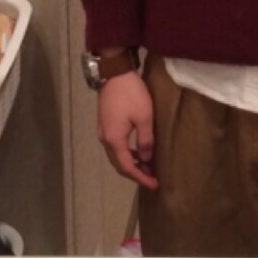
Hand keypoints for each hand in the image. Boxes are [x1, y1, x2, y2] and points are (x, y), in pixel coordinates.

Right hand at [96, 70, 158, 189]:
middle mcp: (105, 139)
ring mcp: (103, 132)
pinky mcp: (104, 124)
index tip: (154, 184)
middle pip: (119, 164)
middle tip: (152, 178)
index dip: (140, 177)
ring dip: (130, 163)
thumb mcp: (144, 117)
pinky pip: (115, 146)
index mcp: (114, 140)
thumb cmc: (131, 94)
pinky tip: (137, 151)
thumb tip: (146, 159)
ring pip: (116, 156)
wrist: (114, 73)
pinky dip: (126, 153)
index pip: (127, 167)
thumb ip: (145, 140)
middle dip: (135, 173)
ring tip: (147, 167)